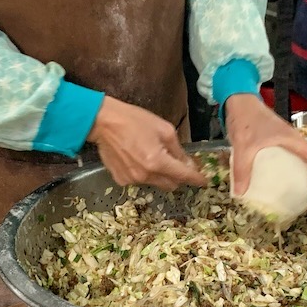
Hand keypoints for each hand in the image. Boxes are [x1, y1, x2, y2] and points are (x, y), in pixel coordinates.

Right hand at [88, 97, 206, 189]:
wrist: (103, 123)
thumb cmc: (134, 121)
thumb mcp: (164, 129)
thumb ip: (178, 150)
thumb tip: (188, 164)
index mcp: (158, 162)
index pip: (183, 176)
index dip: (196, 179)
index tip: (203, 181)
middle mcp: (145, 176)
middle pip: (171, 185)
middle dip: (178, 177)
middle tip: (177, 164)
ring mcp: (132, 180)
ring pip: (156, 183)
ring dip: (160, 174)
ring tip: (153, 156)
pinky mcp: (121, 180)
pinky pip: (140, 181)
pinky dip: (144, 174)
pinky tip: (138, 159)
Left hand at [225, 93, 306, 208]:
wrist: (238, 102)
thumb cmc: (245, 119)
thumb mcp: (242, 145)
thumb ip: (241, 169)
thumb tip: (240, 194)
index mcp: (293, 139)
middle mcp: (295, 142)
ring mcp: (288, 143)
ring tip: (303, 199)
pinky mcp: (280, 145)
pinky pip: (294, 162)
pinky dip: (296, 176)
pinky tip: (284, 188)